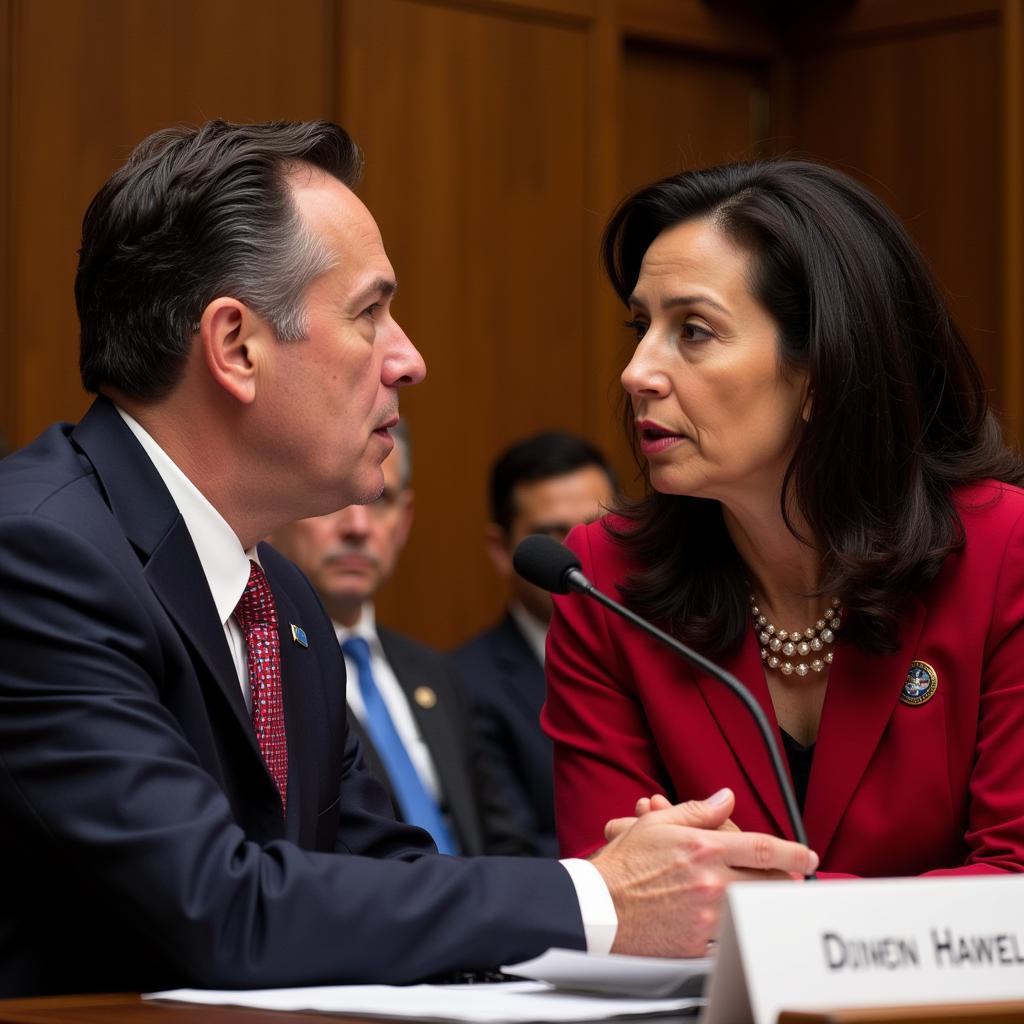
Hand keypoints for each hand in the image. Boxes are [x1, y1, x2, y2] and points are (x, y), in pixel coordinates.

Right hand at [590, 788, 817, 957]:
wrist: (600, 907)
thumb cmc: (624, 864)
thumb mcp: (657, 824)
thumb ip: (697, 810)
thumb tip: (725, 799)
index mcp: (703, 848)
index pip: (762, 848)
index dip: (793, 851)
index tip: (809, 855)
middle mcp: (710, 881)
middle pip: (768, 881)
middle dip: (785, 878)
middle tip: (790, 875)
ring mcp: (707, 914)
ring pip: (754, 906)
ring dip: (761, 899)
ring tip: (759, 892)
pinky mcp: (699, 941)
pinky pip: (730, 931)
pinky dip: (734, 921)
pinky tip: (727, 915)